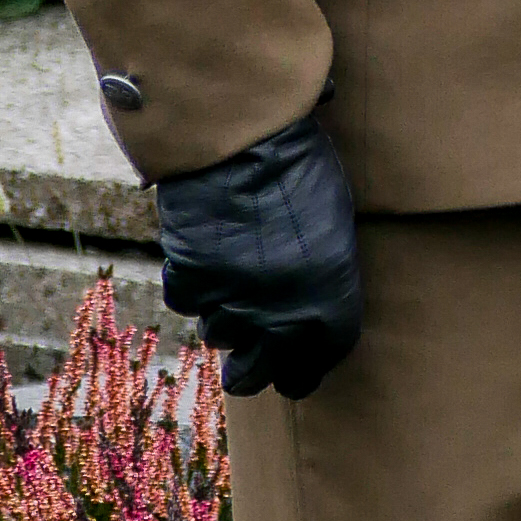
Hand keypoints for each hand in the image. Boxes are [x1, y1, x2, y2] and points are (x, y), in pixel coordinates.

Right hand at [154, 114, 363, 402]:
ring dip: (222, 313)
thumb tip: (303, 307)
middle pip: (253, 375)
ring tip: (232, 276)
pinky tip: (203, 254)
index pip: (312, 368)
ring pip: (217, 335)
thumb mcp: (334, 232)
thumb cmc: (306, 177)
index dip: (298, 374)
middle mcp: (280, 319)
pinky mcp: (191, 282)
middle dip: (249, 371)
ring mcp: (231, 303)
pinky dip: (191, 282)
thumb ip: (321, 281)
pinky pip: (186, 300)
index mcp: (330, 307)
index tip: (290, 376)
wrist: (252, 144)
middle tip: (245, 365)